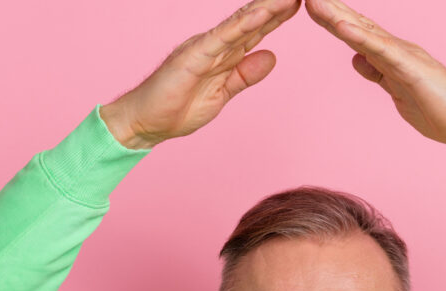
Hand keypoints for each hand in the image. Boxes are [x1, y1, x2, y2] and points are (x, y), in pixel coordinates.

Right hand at [100, 0, 301, 148]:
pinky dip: (241, 25)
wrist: (146, 123)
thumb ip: (245, 74)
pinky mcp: (193, 57)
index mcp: (223, 53)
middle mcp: (215, 44)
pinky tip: (261, 14)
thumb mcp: (223, 92)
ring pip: (240, 22)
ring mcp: (204, 48)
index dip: (278, 17)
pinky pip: (221, 38)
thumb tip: (272, 56)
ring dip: (265, 7)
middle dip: (275, 5)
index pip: (255, 31)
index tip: (299, 2)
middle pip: (251, 20)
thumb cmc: (177, 108)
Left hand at [304, 0, 445, 155]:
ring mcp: (404, 56)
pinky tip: (342, 28)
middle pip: (356, 26)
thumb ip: (377, 73)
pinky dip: (360, 38)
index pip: (357, 33)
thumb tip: (357, 60)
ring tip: (315, 2)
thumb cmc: (437, 108)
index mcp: (391, 55)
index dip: (333, 19)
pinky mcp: (411, 69)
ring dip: (338, 17)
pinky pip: (381, 52)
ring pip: (364, 33)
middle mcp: (396, 49)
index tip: (312, 6)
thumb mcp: (395, 89)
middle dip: (330, 10)